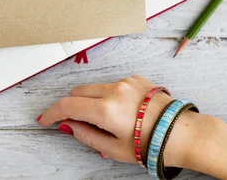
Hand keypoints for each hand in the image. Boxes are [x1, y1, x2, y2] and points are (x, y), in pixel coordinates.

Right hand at [38, 75, 197, 166]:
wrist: (181, 133)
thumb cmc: (150, 144)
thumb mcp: (114, 149)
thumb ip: (86, 135)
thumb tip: (67, 125)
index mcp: (106, 109)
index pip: (68, 105)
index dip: (53, 113)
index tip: (45, 119)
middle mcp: (113, 90)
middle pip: (78, 92)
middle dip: (71, 106)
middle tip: (74, 123)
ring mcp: (125, 81)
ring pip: (94, 88)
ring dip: (90, 101)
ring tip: (105, 122)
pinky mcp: (135, 78)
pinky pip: (112, 85)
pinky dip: (108, 96)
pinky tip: (122, 112)